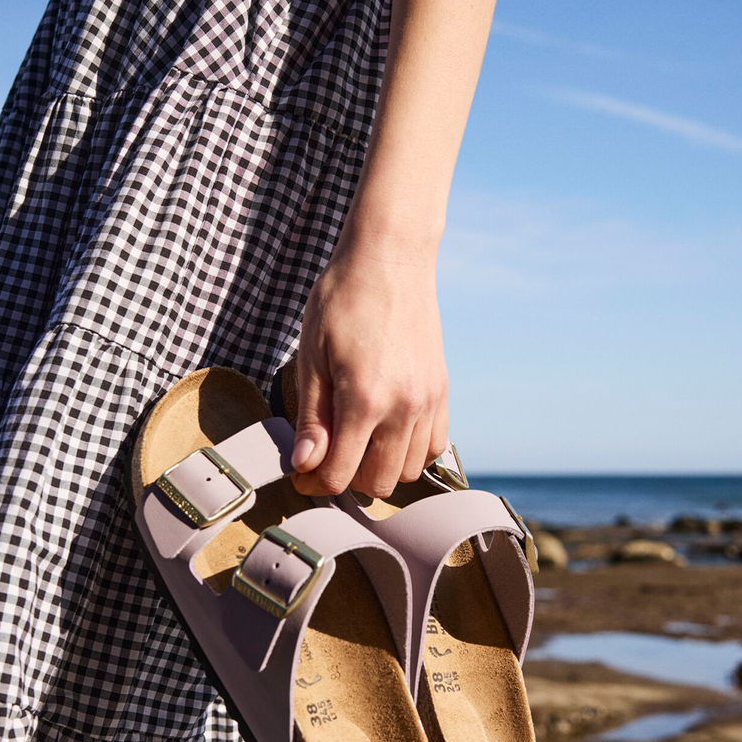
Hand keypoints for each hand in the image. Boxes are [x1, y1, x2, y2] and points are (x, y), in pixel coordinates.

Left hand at [289, 245, 448, 498]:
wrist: (390, 259)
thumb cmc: (342, 299)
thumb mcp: (312, 355)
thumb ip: (312, 416)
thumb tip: (305, 465)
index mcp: (364, 399)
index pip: (340, 474)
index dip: (314, 482)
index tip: (300, 473)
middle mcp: (403, 407)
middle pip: (376, 482)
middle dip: (346, 478)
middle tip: (325, 456)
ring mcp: (428, 400)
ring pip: (407, 471)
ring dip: (379, 467)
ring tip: (355, 442)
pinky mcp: (442, 390)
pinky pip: (433, 448)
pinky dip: (410, 452)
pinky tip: (387, 432)